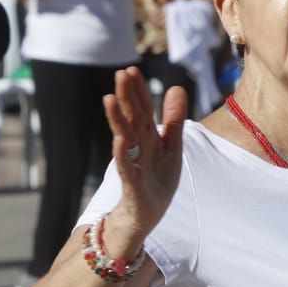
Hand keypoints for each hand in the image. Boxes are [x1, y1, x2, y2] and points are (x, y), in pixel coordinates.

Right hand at [102, 67, 186, 246]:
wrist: (146, 217)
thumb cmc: (157, 180)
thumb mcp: (171, 146)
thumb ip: (173, 119)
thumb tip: (177, 86)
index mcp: (149, 138)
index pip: (143, 109)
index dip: (138, 91)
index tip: (131, 69)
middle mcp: (139, 148)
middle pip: (133, 119)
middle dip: (127, 97)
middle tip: (120, 74)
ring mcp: (134, 165)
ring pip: (126, 139)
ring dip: (118, 119)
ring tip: (110, 98)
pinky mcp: (133, 185)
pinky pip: (128, 167)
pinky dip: (124, 154)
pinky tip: (120, 139)